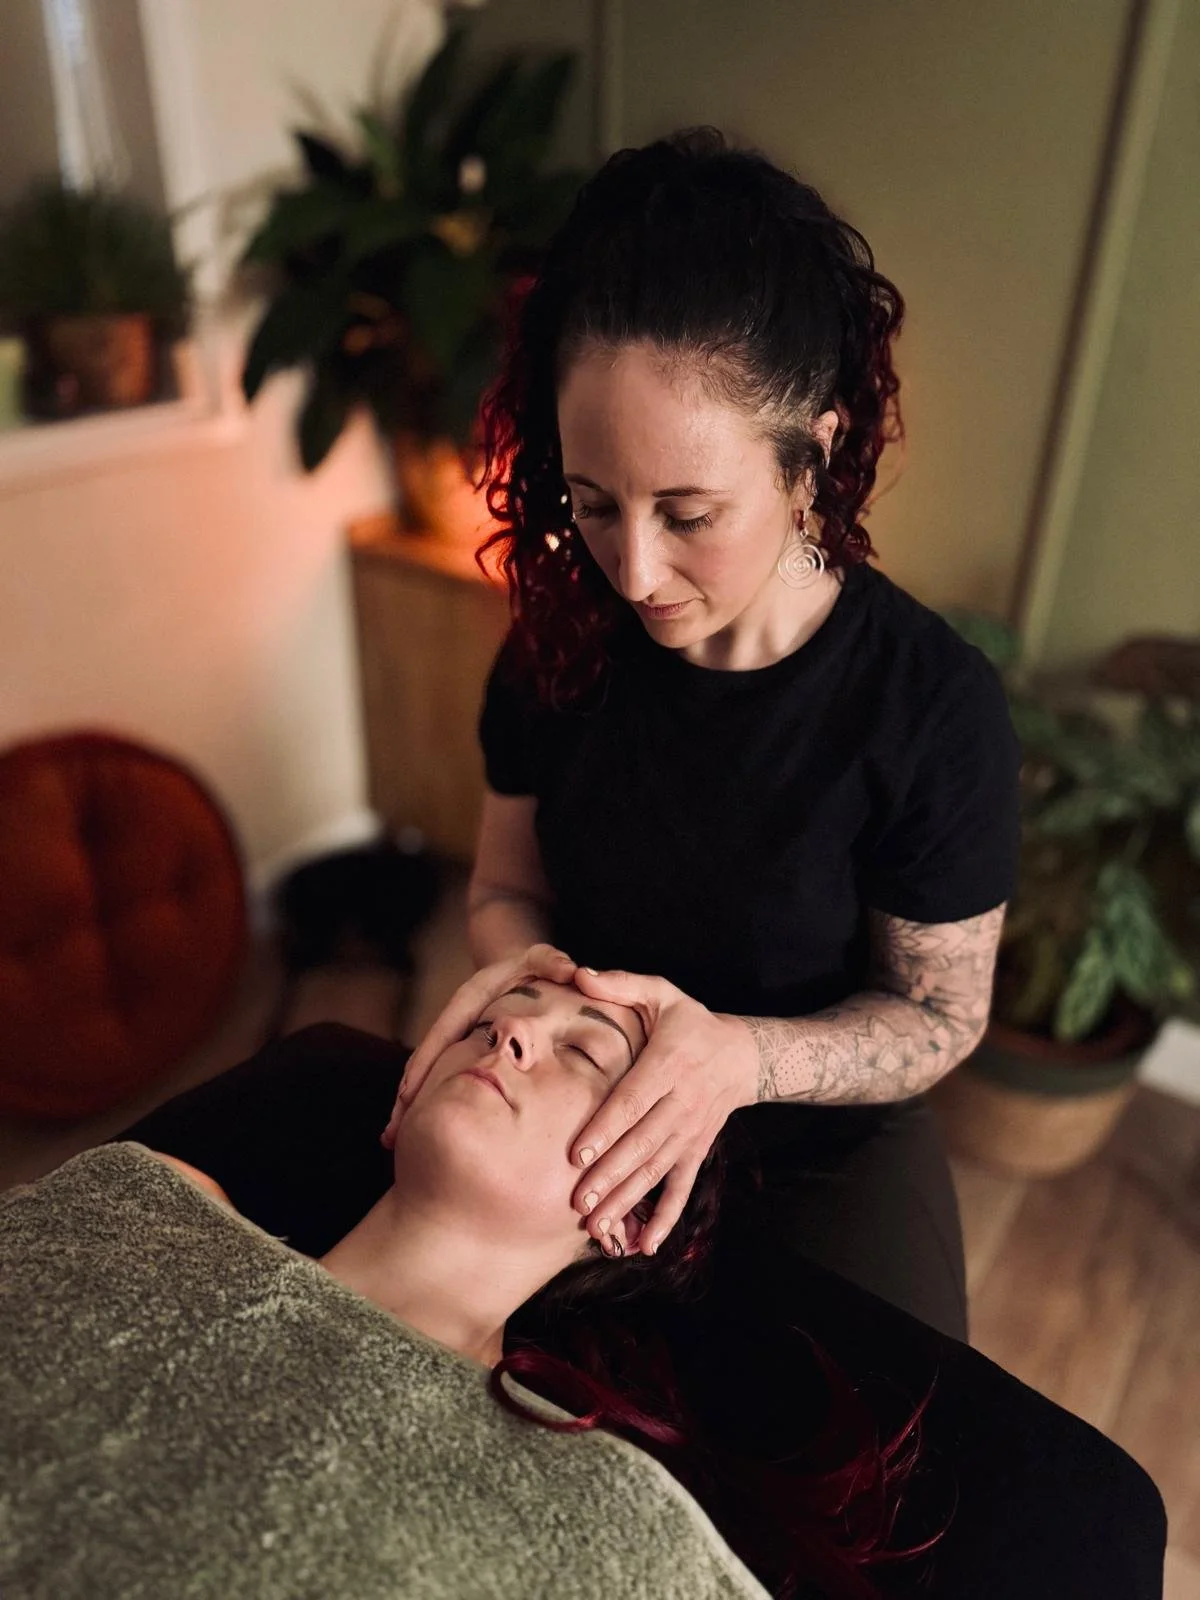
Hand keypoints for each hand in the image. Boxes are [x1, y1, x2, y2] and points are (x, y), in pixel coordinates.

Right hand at [381, 943, 575, 1148]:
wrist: (523, 969)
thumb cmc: (535, 967)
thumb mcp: (542, 960)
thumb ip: (553, 963)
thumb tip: (571, 971)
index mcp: (470, 998)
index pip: (443, 1031)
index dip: (426, 1062)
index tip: (409, 1093)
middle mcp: (455, 1019)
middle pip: (426, 1057)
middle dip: (408, 1094)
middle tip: (393, 1132)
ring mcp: (456, 1037)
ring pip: (427, 1072)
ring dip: (409, 1104)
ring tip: (393, 1140)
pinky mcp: (460, 1051)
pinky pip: (440, 1077)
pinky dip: (425, 1101)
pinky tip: (413, 1131)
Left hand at [568, 968, 758, 1254]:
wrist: (742, 1054)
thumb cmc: (688, 1021)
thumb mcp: (661, 993)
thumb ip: (620, 983)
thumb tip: (579, 973)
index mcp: (669, 1063)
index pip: (634, 1100)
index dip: (607, 1127)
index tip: (578, 1152)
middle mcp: (682, 1102)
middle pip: (642, 1143)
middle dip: (610, 1174)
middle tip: (577, 1200)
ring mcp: (691, 1131)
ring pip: (657, 1170)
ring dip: (628, 1201)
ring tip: (598, 1226)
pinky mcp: (698, 1150)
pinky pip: (682, 1188)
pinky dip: (666, 1218)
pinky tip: (647, 1246)